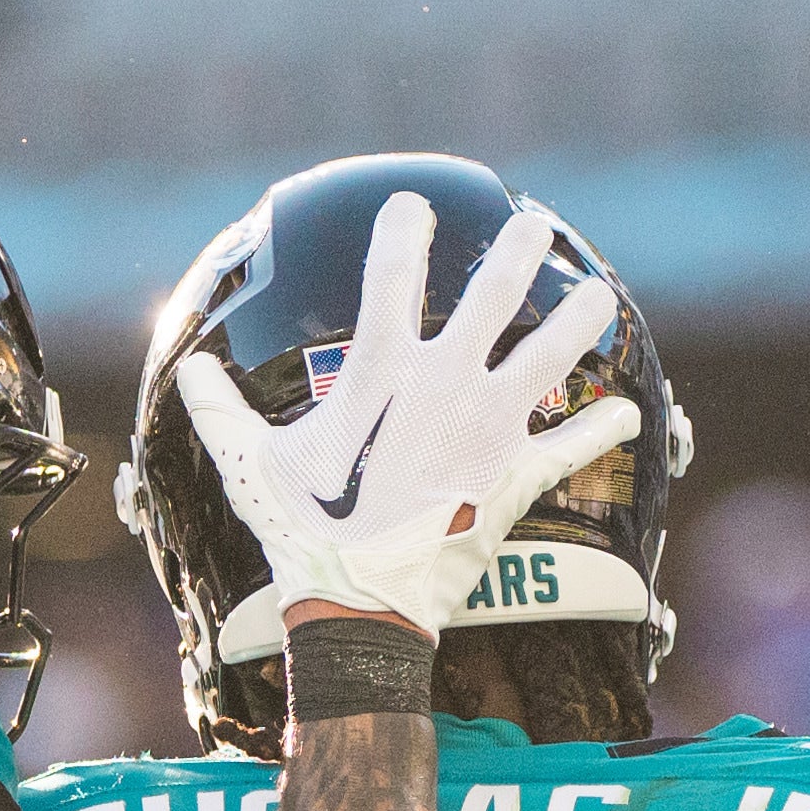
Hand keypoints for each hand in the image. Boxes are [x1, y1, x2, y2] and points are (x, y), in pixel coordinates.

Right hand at [172, 193, 644, 640]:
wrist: (361, 603)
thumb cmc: (304, 530)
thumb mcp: (250, 465)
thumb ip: (220, 411)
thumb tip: (184, 372)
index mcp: (382, 368)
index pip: (393, 274)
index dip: (402, 230)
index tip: (411, 206)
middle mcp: (447, 383)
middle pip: (495, 296)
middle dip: (516, 252)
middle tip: (533, 226)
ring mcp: (490, 428)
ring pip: (551, 356)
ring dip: (578, 320)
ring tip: (597, 295)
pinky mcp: (516, 477)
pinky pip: (570, 447)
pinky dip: (598, 430)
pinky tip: (624, 412)